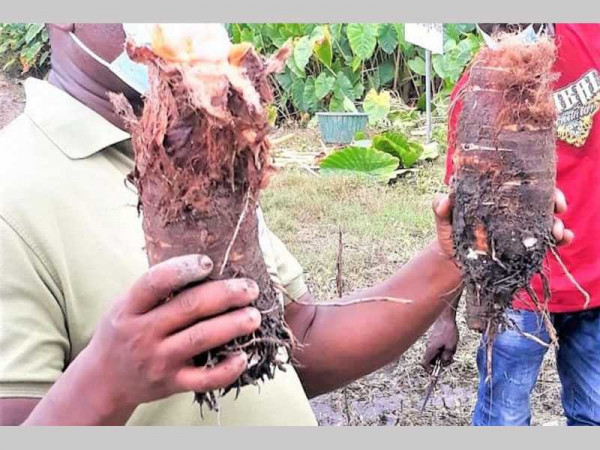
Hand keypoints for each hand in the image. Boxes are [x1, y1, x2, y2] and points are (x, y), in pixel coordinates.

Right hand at [83, 254, 260, 414]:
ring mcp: (158, 360)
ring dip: (233, 325)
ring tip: (254, 315)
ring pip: (201, 339)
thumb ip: (156, 289)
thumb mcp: (127, 305)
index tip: (209, 262)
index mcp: (130, 308)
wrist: (104, 381)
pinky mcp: (171, 383)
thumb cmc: (124, 332)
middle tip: (250, 288)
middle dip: (225, 294)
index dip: (183, 268)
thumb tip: (205, 263)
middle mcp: (142, 333)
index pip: (155, 282)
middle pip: (189, 308)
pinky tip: (244, 356)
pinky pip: (204, 379)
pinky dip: (227, 369)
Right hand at [421, 315, 458, 372]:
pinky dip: (443, 348)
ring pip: (435, 353)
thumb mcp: (451, 346)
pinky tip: (451, 343)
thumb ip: (447, 356)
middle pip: (431, 360)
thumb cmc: (448, 330)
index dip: (429, 370)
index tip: (436, 372)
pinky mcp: (434, 338)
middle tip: (450, 359)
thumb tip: (444, 362)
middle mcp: (429, 346)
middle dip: (440, 362)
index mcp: (431, 349)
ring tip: (452, 348)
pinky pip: (437, 347)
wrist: (446, 317)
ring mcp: (431, 342)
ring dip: (443, 354)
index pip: (424, 363)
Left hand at [433, 188, 573, 258]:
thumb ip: (441, 209)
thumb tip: (444, 200)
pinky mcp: (525, 246)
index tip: (546, 186)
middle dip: (554, 200)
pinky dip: (559, 238)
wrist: (453, 261)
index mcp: (496, 197)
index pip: (520, 183)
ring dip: (557, 223)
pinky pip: (546, 240)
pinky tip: (563, 239)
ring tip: (558, 231)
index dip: (537, 181)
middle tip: (558, 208)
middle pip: (540, 199)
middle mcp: (513, 209)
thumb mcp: (444, 220)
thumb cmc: (450, 234)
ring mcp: (520, 227)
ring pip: (546, 219)